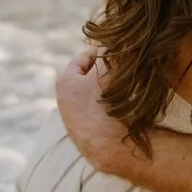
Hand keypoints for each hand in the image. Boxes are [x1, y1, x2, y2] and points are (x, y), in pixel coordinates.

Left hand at [55, 53, 135, 174]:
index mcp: (65, 83)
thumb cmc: (105, 106)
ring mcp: (76, 119)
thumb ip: (108, 54)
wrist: (111, 148)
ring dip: (111, 87)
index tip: (120, 49)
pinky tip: (124, 105)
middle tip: (125, 66)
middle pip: (90, 75)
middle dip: (107, 69)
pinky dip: (111, 104)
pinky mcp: (88, 132)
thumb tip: (112, 42)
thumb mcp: (107, 72)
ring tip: (127, 86)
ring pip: (97, 92)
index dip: (104, 50)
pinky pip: (101, 109)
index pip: (85, 56)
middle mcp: (65, 101)